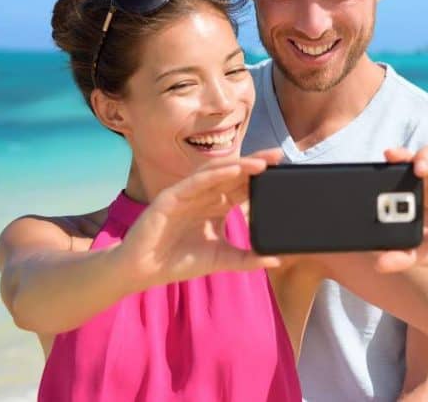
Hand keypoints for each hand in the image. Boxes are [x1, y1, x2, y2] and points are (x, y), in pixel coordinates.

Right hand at [115, 148, 284, 288]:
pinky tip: (233, 169)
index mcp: (215, 206)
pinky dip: (215, 174)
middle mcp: (203, 195)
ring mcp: (187, 194)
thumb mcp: (222, 259)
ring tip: (262, 162)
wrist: (144, 271)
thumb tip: (277, 260)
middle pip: (233, 174)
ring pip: (216, 173)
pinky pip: (196, 181)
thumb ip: (248, 259)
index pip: (242, 186)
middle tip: (279, 156)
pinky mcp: (171, 197)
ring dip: (239, 165)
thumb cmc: (179, 261)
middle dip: (256, 164)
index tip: (283, 170)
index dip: (261, 177)